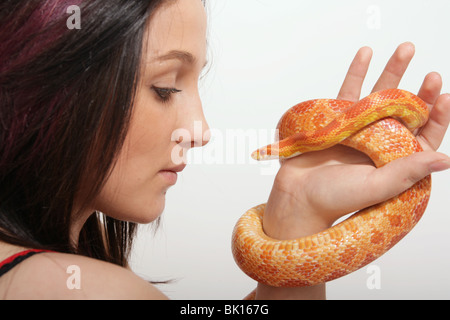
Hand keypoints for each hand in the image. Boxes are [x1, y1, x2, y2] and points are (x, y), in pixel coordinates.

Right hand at [255, 42, 449, 299]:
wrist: (297, 196)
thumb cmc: (335, 199)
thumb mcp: (376, 188)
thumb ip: (408, 172)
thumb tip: (446, 159)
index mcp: (395, 159)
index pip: (424, 134)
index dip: (437, 115)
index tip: (444, 96)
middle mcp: (380, 140)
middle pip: (406, 110)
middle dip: (420, 90)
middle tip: (431, 75)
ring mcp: (359, 127)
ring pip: (380, 95)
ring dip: (393, 71)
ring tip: (405, 48)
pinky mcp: (337, 119)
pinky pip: (349, 90)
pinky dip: (357, 71)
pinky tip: (366, 54)